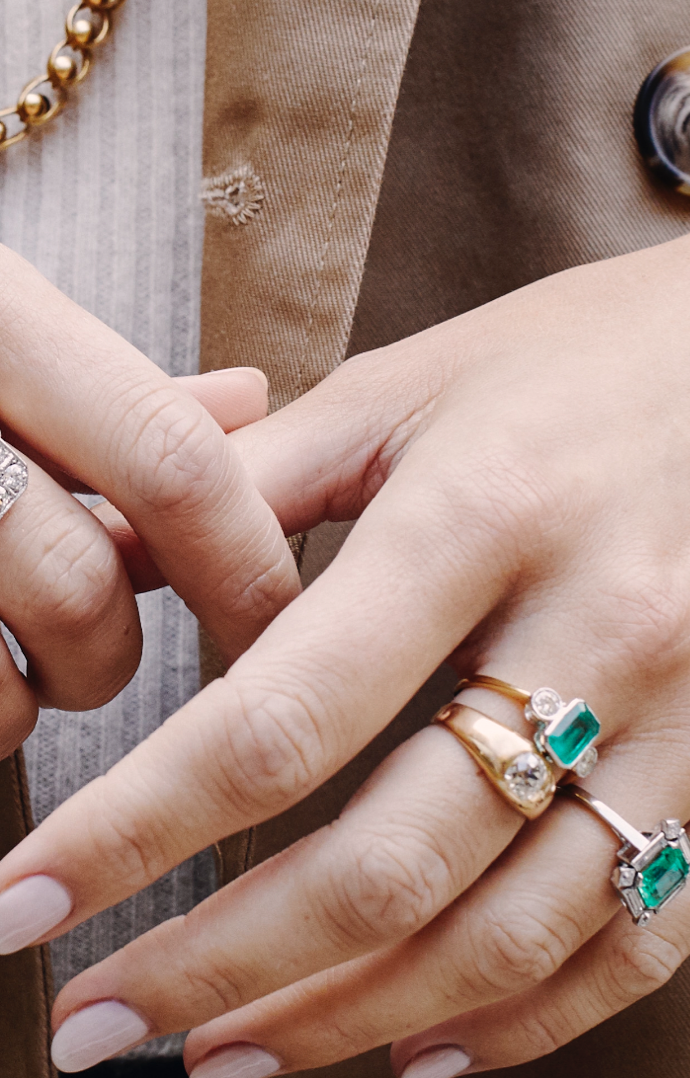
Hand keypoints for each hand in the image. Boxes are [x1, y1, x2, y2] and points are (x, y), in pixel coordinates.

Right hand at [0, 245, 298, 783]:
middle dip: (120, 653)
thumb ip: (116, 380)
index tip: (274, 622)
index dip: (241, 562)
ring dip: (40, 697)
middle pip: (87, 587)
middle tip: (113, 658)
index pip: (170, 458)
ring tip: (25, 673)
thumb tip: (245, 400)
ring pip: (12, 672)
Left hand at [1, 155, 689, 1077]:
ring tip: (218, 1056)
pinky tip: (410, 1050)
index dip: (130, 833)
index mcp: (488, 505)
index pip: (276, 720)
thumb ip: (263, 478)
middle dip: (210, 972)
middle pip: (383, 866)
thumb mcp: (429, 371)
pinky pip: (639, 946)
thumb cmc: (616, 349)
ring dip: (337, 1024)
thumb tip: (98, 558)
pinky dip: (518, 1028)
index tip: (20, 908)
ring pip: (504, 940)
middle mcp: (605, 621)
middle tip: (95, 1026)